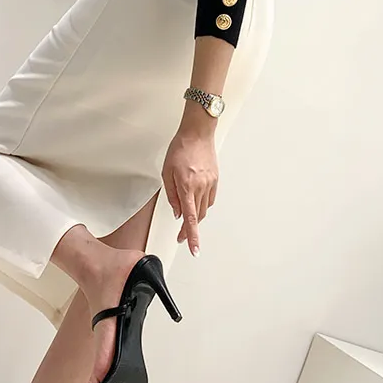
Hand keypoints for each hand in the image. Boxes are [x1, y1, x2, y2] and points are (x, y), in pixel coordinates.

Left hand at [161, 117, 218, 254]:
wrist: (198, 133)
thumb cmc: (180, 148)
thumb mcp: (167, 172)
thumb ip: (171, 195)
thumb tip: (177, 212)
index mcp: (187, 186)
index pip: (190, 218)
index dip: (192, 236)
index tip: (194, 249)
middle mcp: (201, 187)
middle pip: (197, 217)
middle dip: (190, 229)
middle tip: (182, 237)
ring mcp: (210, 183)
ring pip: (204, 209)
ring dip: (195, 217)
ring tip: (187, 218)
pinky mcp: (215, 180)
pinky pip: (209, 199)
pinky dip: (202, 205)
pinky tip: (196, 203)